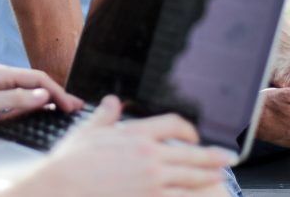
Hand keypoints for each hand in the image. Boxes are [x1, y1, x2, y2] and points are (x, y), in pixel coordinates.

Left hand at [0, 65, 81, 139]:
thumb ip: (17, 100)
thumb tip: (44, 95)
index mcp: (1, 74)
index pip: (38, 79)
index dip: (58, 91)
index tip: (72, 105)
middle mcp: (1, 77)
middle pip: (36, 83)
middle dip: (57, 93)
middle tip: (75, 107)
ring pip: (29, 90)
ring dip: (47, 98)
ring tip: (64, 108)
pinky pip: (20, 98)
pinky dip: (35, 103)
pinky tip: (41, 111)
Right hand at [8, 96, 233, 196]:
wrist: (63, 187)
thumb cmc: (71, 161)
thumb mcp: (88, 131)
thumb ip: (105, 115)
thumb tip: (112, 102)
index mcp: (136, 134)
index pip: (172, 124)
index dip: (187, 128)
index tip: (192, 134)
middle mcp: (149, 155)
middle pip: (191, 153)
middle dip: (212, 156)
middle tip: (227, 157)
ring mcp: (152, 180)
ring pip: (191, 179)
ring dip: (209, 179)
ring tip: (221, 179)